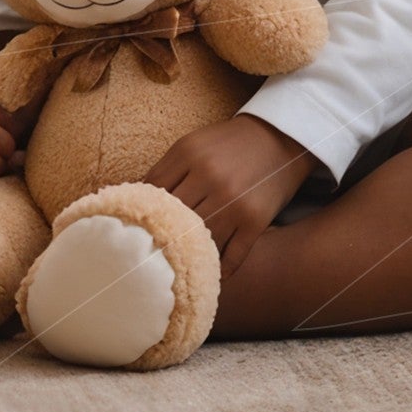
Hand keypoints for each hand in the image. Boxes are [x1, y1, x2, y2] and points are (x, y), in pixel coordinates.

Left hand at [146, 113, 317, 277]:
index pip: (152, 191)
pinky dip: (220, 269)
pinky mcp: (256, 221)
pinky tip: (210, 274)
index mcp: (188, 154)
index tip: (133, 227)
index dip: (140, 211)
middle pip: (173, 218)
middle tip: (148, 255)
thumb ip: (166, 169)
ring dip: (189, 256)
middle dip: (160, 236)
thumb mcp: (193, 144)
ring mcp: (234, 202)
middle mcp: (210, 178)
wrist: (279, 138)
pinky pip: (233, 255)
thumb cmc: (228, 144)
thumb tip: (135, 199)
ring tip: (176, 269)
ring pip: (200, 240)